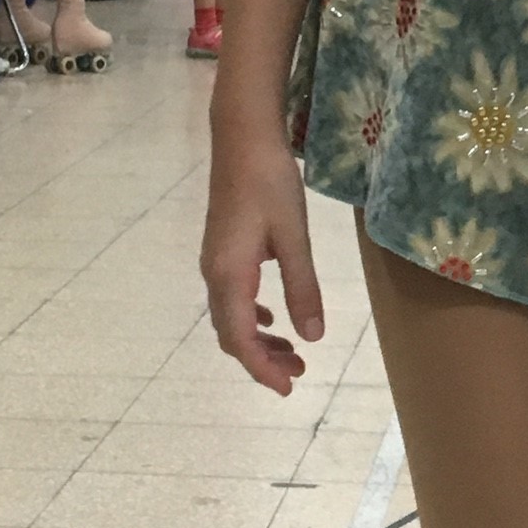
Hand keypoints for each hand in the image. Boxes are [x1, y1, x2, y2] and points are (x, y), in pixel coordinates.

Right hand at [201, 134, 324, 396]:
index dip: (262, 369)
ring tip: (293, 351)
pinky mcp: (222, 249)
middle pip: (231, 333)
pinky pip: (232, 296)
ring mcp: (215, 261)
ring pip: (231, 316)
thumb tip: (312, 336)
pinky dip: (251, 316)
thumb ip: (303, 287)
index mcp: (230, 275)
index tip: (289, 388)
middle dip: (263, 359)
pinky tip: (271, 316)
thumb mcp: (293, 236)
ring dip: (258, 339)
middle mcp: (215, 274)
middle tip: (299, 374)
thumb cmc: (270, 183)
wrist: (243, 138)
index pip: (240, 339)